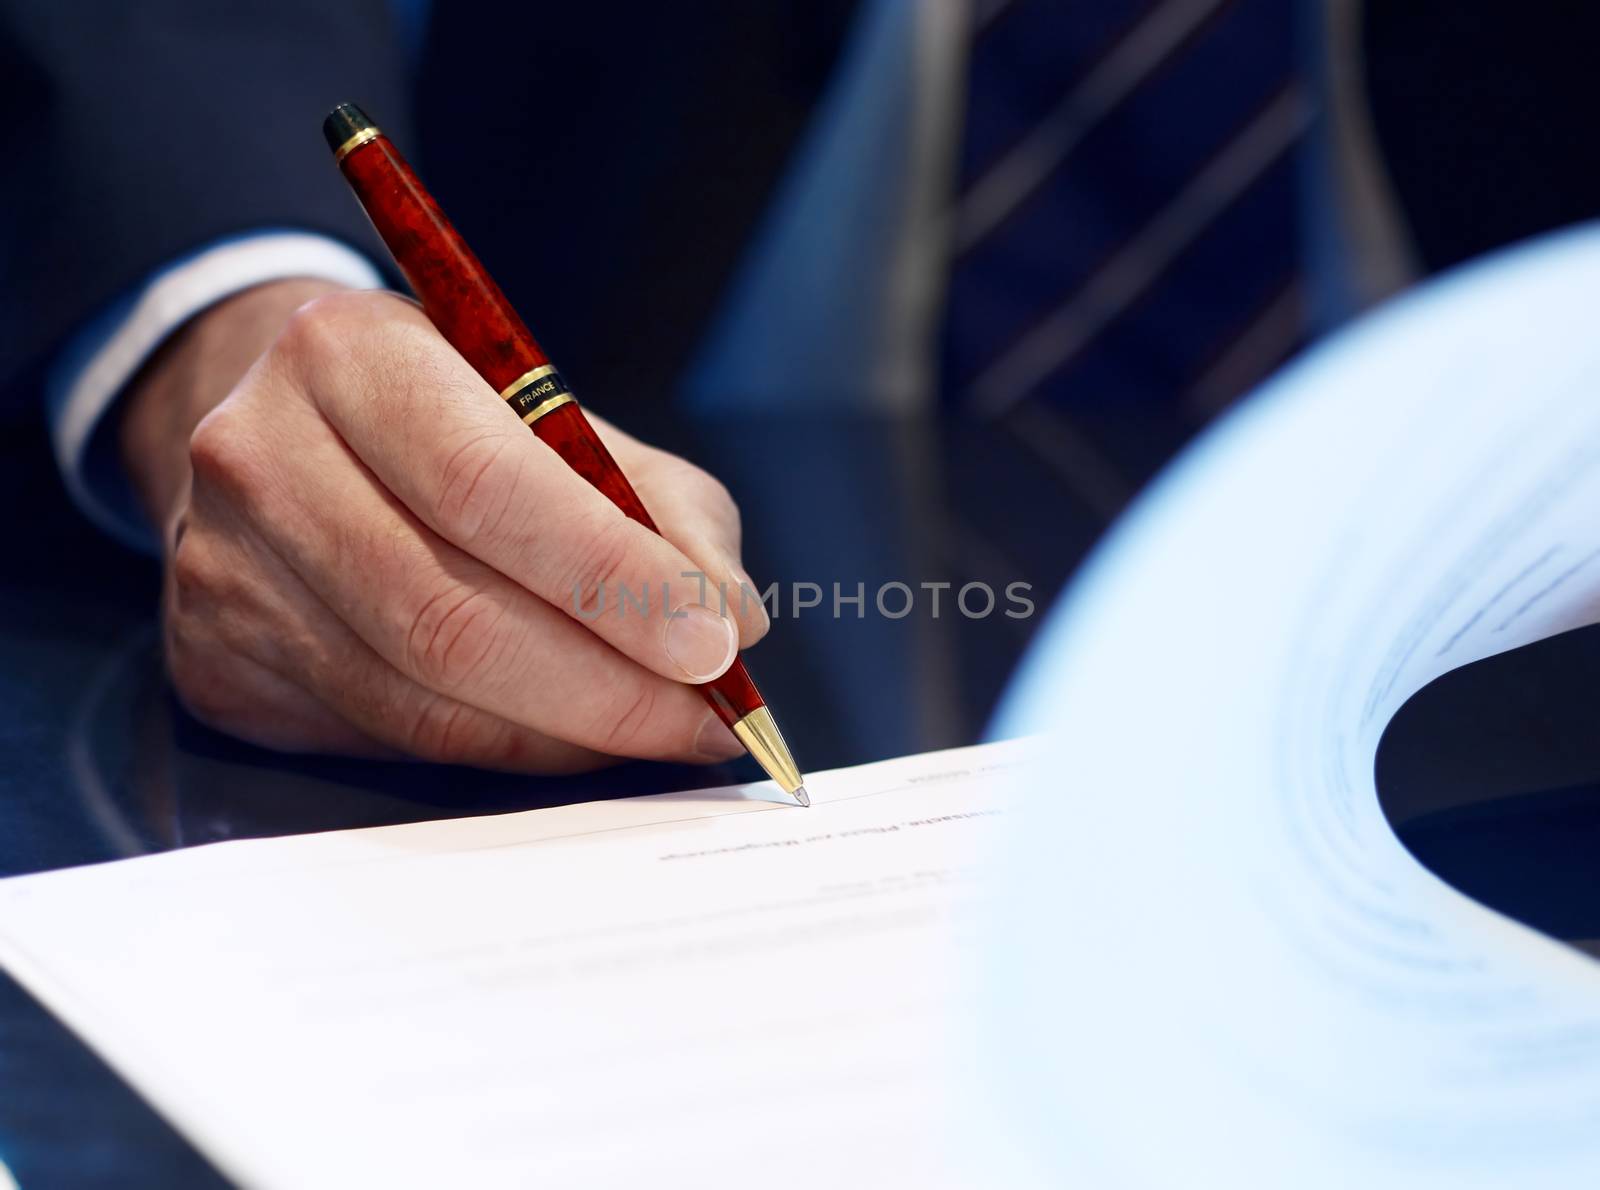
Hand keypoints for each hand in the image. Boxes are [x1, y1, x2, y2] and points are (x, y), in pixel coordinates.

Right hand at [121, 280, 768, 770]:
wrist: (284, 430)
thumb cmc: (449, 420)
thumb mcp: (562, 416)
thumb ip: (663, 507)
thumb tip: (732, 624)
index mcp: (350, 355)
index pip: (488, 486)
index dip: (610, 580)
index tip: (710, 646)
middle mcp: (261, 458)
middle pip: (447, 617)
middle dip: (605, 689)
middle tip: (700, 722)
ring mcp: (224, 572)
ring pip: (419, 700)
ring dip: (564, 735)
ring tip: (655, 730)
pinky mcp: (219, 667)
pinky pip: (386, 739)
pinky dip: (499, 750)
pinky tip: (564, 734)